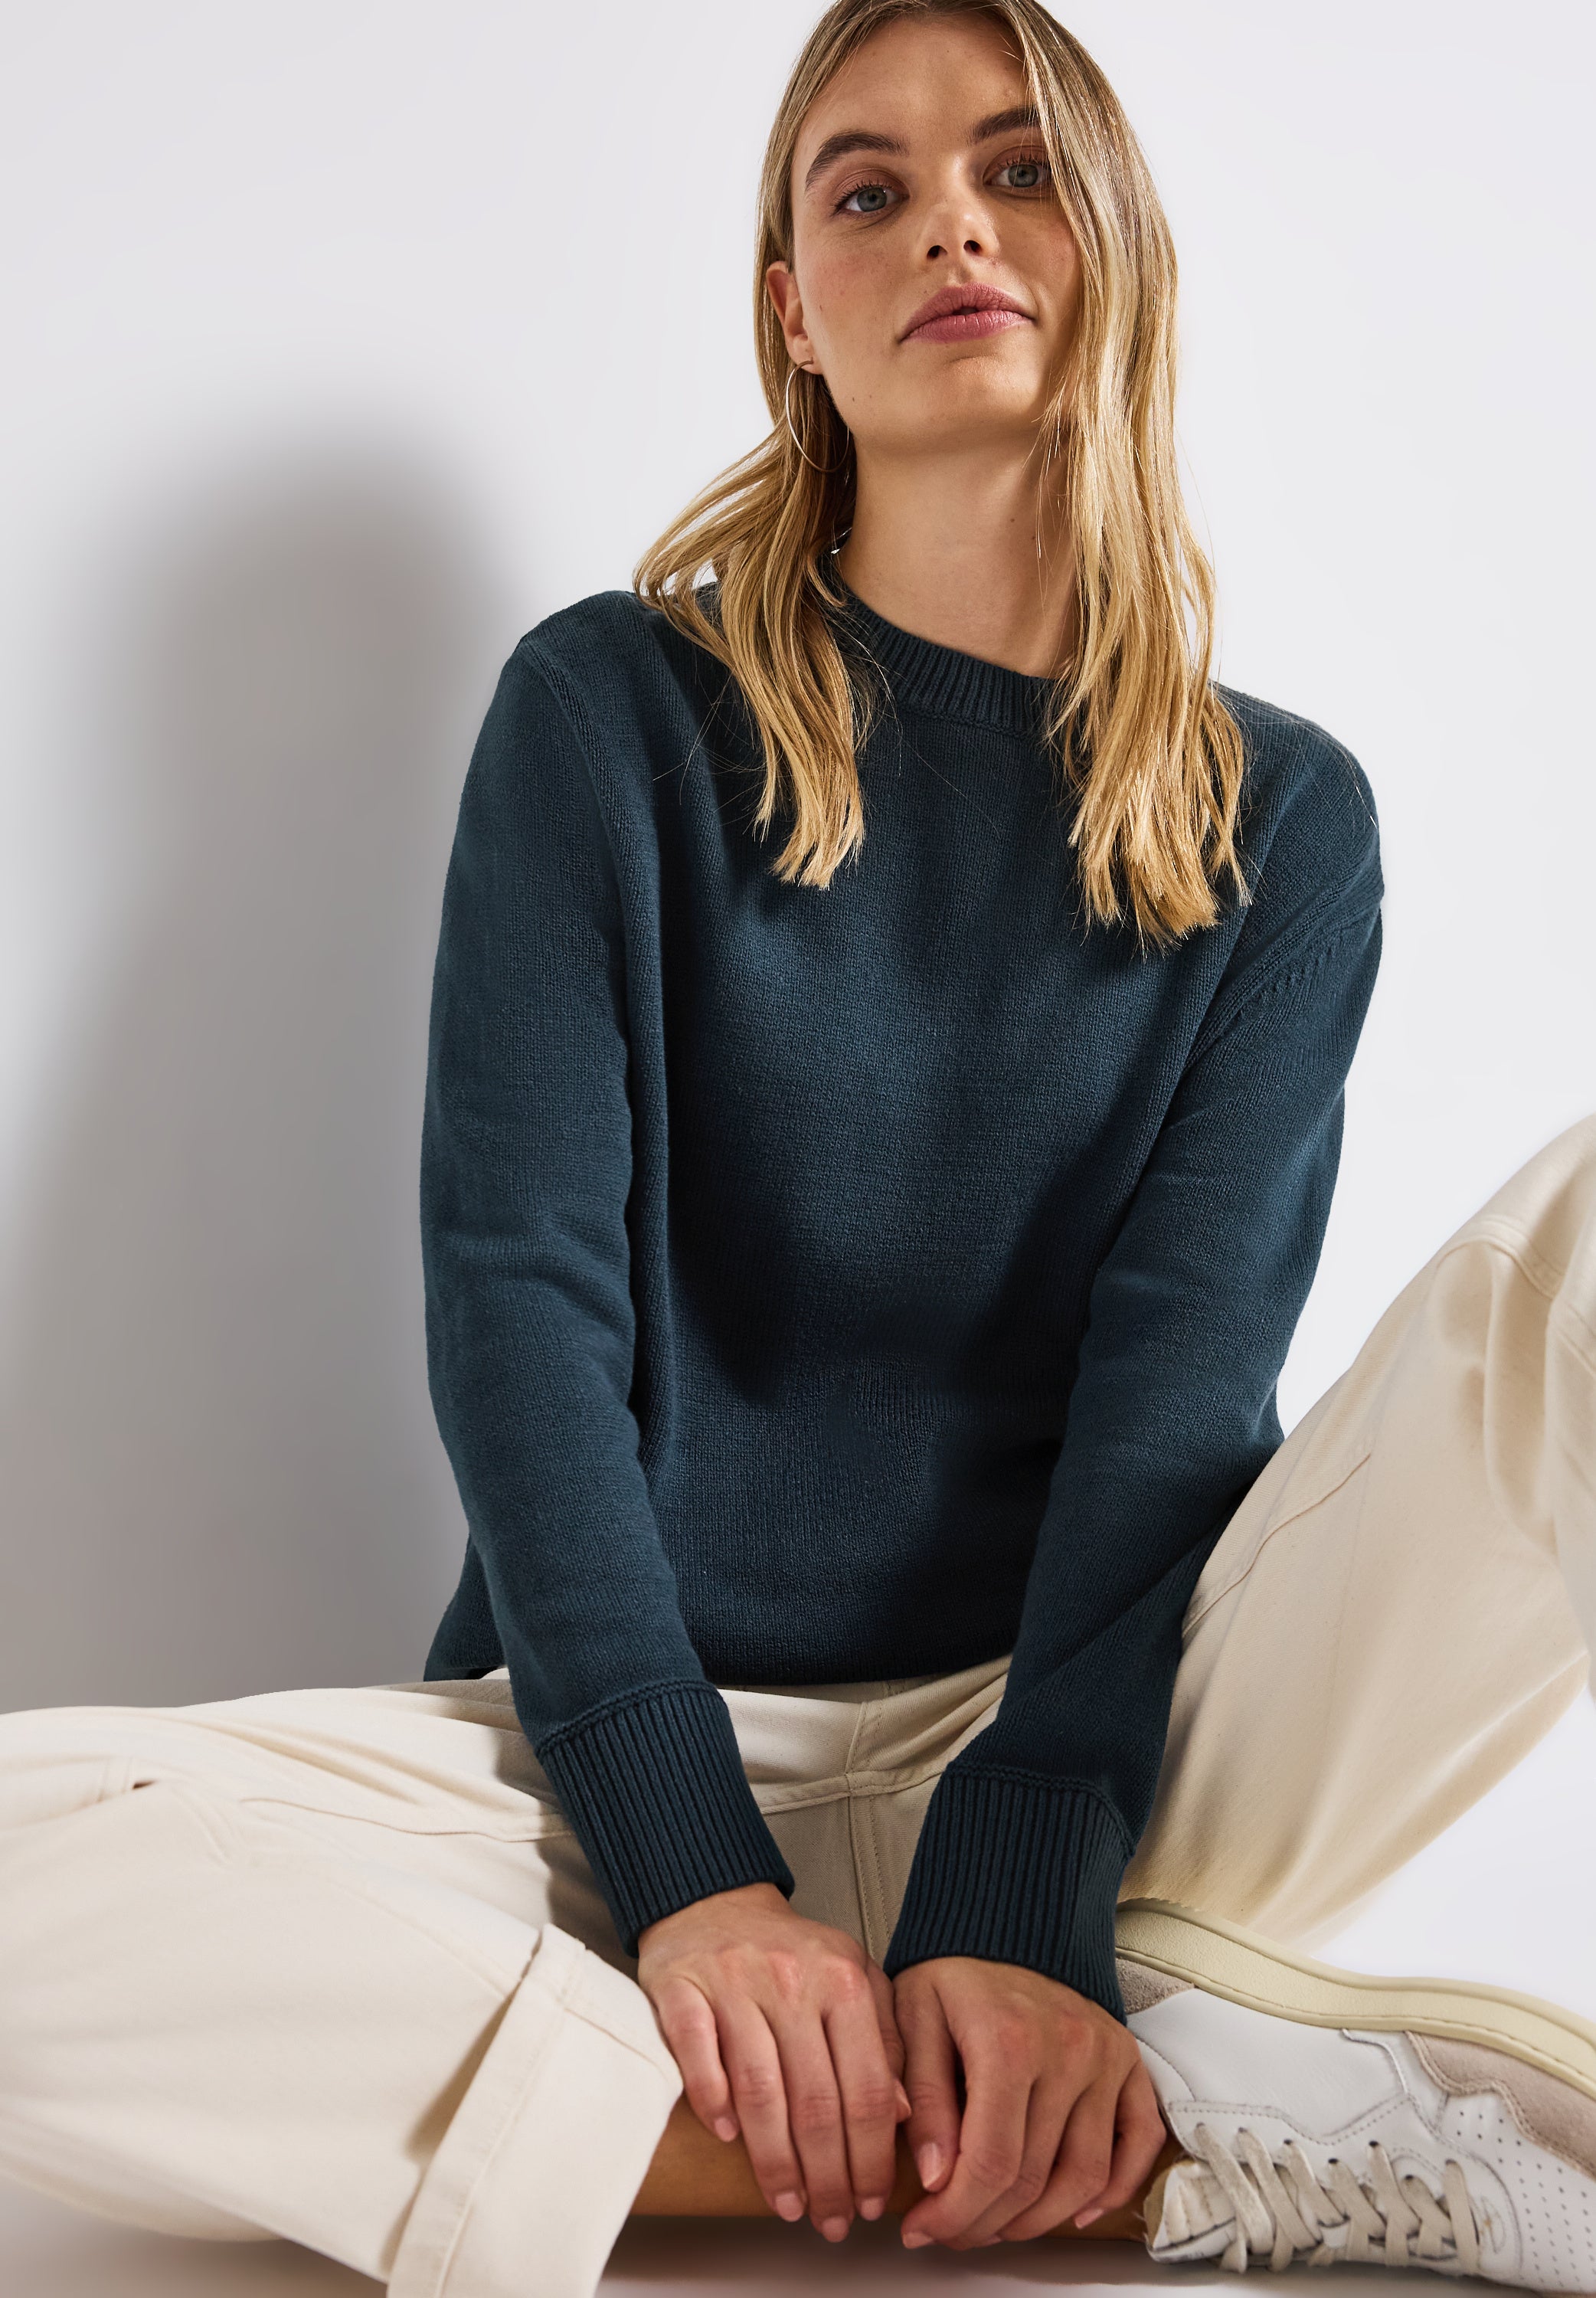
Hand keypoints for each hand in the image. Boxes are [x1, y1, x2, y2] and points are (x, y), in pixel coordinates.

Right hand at [636, 1882, 912, 2240]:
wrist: (716, 1903)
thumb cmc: (792, 1954)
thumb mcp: (856, 1981)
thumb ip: (885, 2040)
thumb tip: (903, 2114)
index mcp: (844, 1980)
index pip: (866, 2087)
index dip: (871, 2156)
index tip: (870, 2201)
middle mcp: (793, 1980)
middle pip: (816, 2101)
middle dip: (827, 2176)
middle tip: (830, 2219)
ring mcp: (736, 1983)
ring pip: (761, 2091)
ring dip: (775, 2161)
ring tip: (787, 2202)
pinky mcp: (684, 1988)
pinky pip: (699, 2056)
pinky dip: (715, 2102)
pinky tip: (729, 2139)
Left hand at [892, 1956, 1166, 2248]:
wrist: (1008, 1916)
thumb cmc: (955, 1968)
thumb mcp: (914, 2017)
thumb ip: (924, 2098)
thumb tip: (935, 2178)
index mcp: (1008, 2041)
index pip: (988, 2162)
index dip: (954, 2212)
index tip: (923, 2229)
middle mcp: (1067, 2051)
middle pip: (1033, 2179)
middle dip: (985, 2222)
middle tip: (951, 2231)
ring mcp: (1104, 2058)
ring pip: (1085, 2175)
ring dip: (1040, 2219)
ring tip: (998, 2224)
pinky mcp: (1128, 2062)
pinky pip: (1139, 2142)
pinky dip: (1116, 2188)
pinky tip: (1076, 2210)